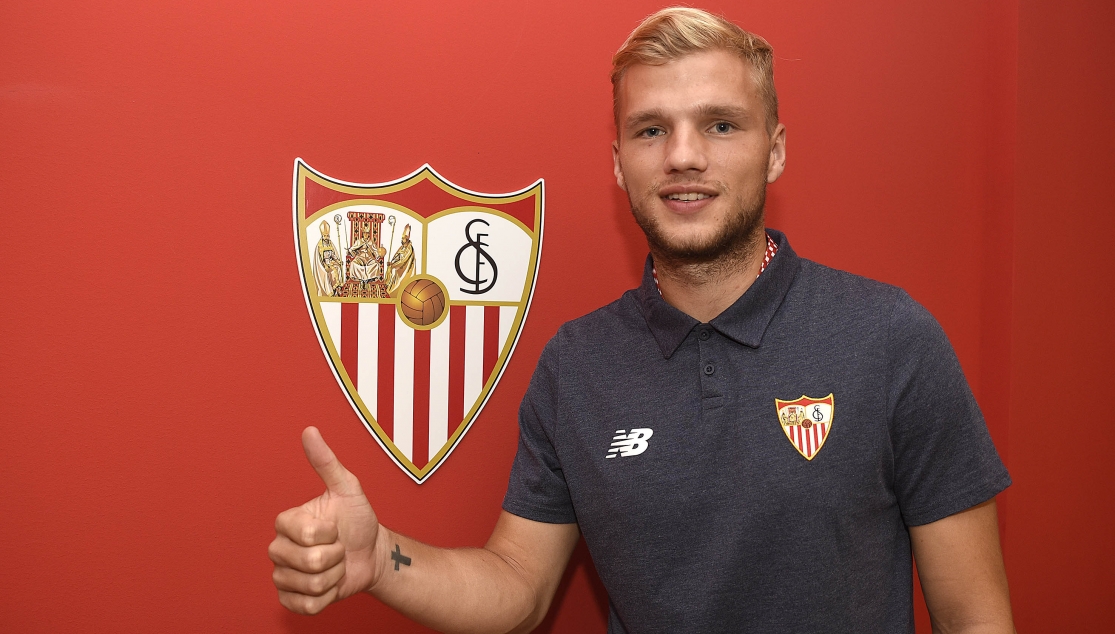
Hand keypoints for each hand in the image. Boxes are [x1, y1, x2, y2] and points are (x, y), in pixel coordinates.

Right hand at [269, 426, 383, 613]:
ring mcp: (282, 575)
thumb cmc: (358, 520)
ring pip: (309, 586)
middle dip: (335, 557)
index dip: (329, 534)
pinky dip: (327, 597)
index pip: (305, 535)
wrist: (371, 554)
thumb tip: (310, 430)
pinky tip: (330, 583)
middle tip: (338, 547)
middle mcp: (278, 548)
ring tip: (336, 564)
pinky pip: (306, 606)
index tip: (335, 528)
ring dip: (333, 577)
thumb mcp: (347, 488)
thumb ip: (326, 461)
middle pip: (308, 562)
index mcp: (287, 522)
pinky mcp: (290, 599)